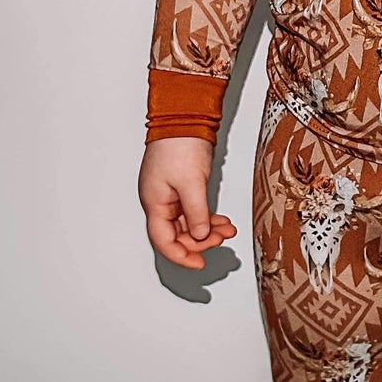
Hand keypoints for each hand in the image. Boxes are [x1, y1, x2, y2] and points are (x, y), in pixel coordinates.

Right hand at [139, 137, 237, 271]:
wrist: (184, 116)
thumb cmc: (180, 144)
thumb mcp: (191, 183)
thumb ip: (196, 213)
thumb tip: (200, 236)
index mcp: (155, 203)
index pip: (164, 241)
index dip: (182, 256)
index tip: (200, 264)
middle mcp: (160, 202)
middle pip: (177, 235)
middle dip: (200, 241)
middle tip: (221, 239)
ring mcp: (171, 194)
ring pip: (188, 223)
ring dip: (208, 229)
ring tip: (227, 229)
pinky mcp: (183, 186)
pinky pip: (194, 210)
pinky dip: (207, 217)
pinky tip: (221, 221)